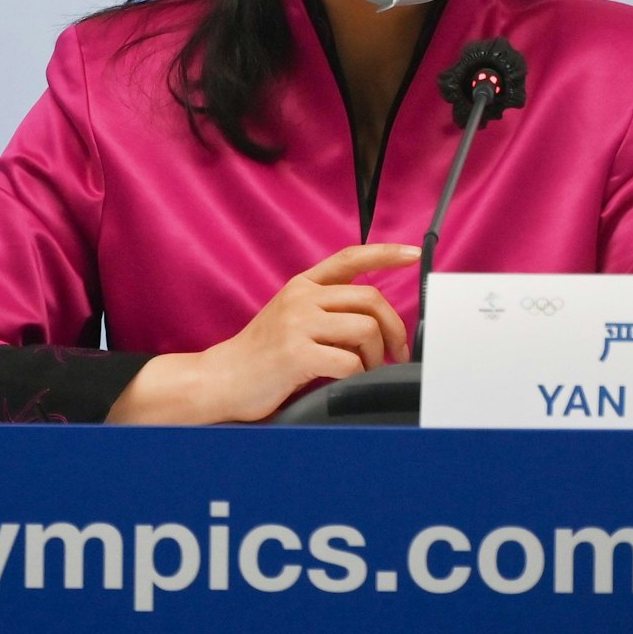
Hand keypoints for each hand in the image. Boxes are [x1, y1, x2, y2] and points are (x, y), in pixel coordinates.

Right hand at [107, 243, 416, 424]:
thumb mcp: (290, 318)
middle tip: (395, 351)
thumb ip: (325, 309)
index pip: (350, 258)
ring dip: (376, 355)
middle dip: (393, 328)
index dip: (385, 254)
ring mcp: (298, 325)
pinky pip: (350, 362)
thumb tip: (374, 320)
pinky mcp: (296, 355)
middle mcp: (301, 298)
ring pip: (366, 329)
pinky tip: (346, 379)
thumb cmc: (260, 356)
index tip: (412, 254)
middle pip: (370, 299)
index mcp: (301, 286)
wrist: (220, 380)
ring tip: (367, 369)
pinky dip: (358, 375)